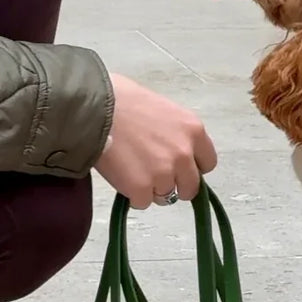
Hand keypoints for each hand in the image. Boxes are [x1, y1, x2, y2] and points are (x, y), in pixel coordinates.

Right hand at [95, 75, 217, 209]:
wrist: (94, 108)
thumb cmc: (122, 99)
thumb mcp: (162, 109)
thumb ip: (175, 133)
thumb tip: (172, 148)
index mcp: (193, 130)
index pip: (207, 164)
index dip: (191, 168)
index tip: (177, 167)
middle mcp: (184, 154)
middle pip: (190, 187)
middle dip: (174, 184)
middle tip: (153, 175)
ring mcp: (164, 173)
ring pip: (166, 196)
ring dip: (151, 189)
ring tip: (132, 171)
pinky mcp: (142, 188)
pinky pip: (142, 202)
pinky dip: (132, 195)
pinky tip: (121, 176)